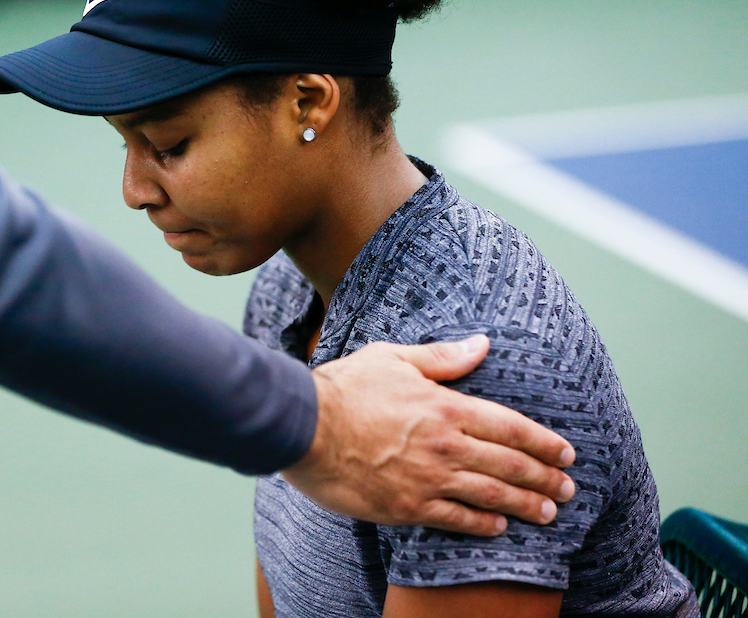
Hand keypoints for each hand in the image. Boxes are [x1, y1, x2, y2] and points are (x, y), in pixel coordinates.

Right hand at [282, 335, 575, 535]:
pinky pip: (456, 519)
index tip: (566, 453)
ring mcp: (428, 478)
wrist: (302, 426)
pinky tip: (500, 526)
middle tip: (568, 489)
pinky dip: (483, 524)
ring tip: (548, 512)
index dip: (544, 441)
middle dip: (545, 478)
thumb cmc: (343, 388)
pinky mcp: (406, 506)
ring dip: (526, 504)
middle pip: (510, 464)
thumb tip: (482, 344)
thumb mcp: (392, 358)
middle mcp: (445, 445)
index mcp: (446, 406)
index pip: (511, 426)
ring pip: (492, 495)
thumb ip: (441, 357)